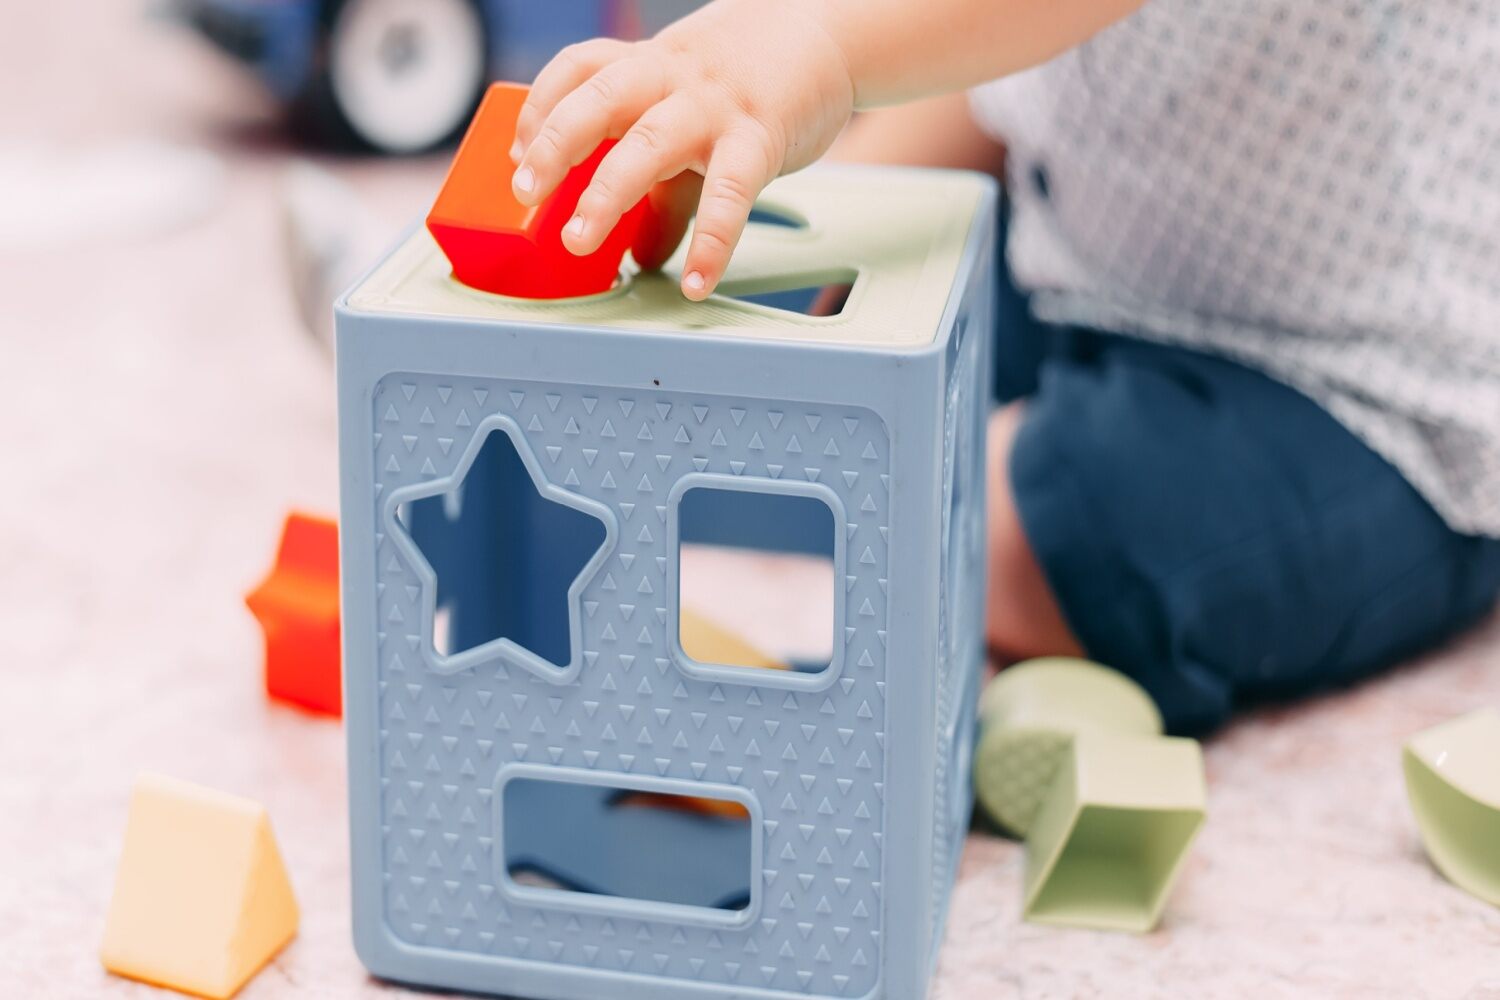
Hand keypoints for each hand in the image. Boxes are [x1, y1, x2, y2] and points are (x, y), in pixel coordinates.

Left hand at [508, 0, 855, 299]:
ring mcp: (714, 107)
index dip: (540, 108)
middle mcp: (671, 80)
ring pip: (650, 143)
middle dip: (555, 145)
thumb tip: (641, 255)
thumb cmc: (747, 79)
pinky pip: (731, 194)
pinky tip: (695, 280)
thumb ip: (663, 191)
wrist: (825, 35)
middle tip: (526, 192)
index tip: (516, 154)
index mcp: (646, 67)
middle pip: (600, 101)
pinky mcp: (760, 138)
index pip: (578, 70)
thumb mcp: (691, 118)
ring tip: (581, 240)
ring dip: (607, 193)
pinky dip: (712, 243)